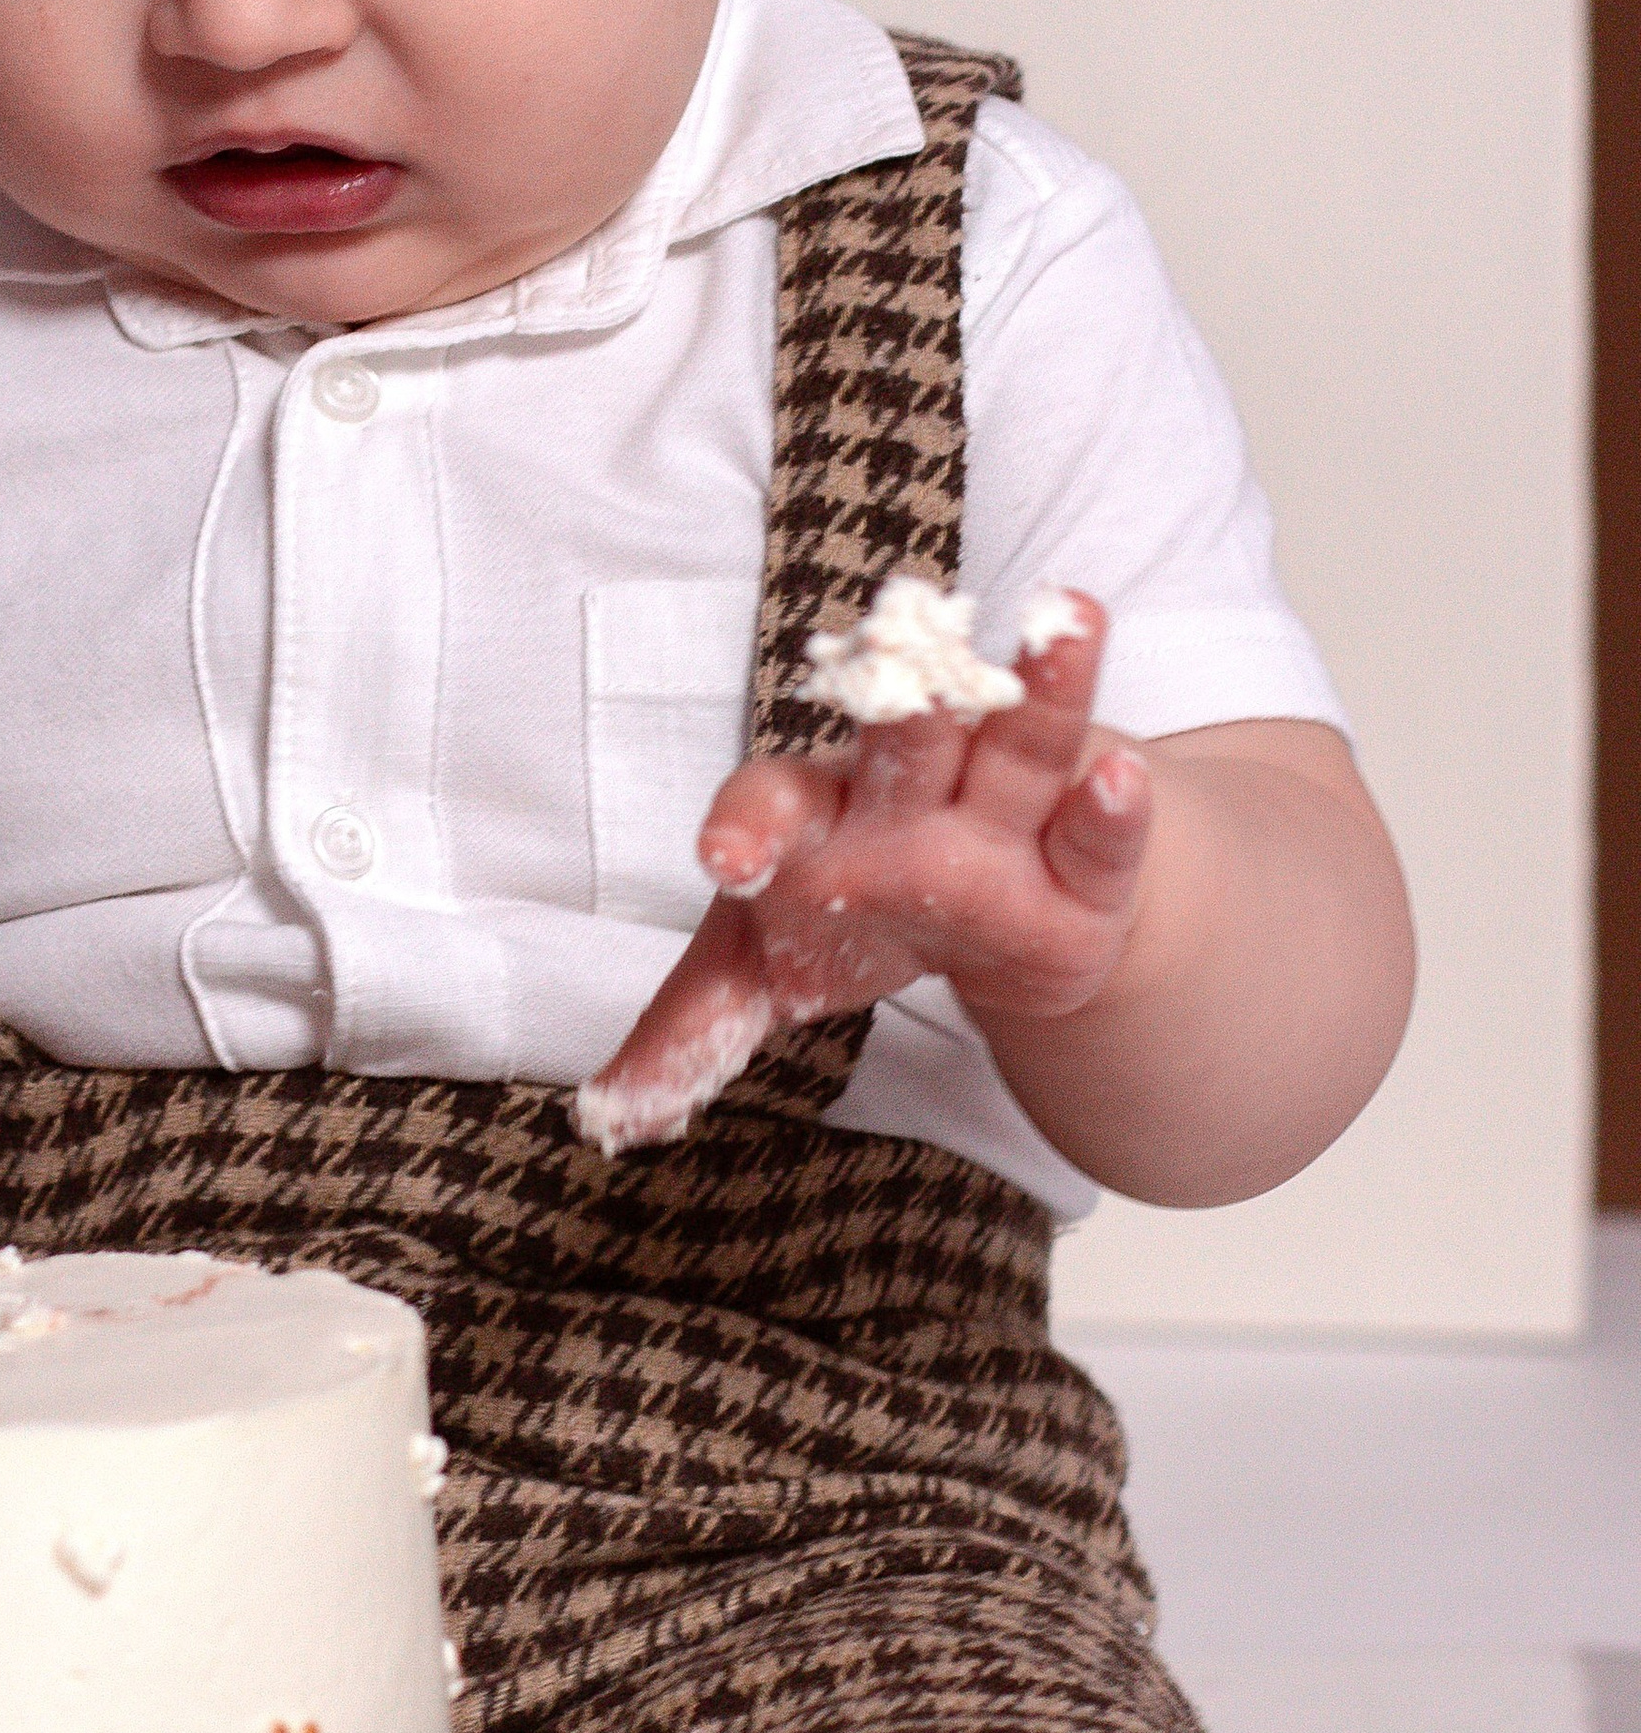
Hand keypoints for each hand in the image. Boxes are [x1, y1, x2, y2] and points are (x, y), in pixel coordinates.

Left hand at [577, 591, 1145, 1151]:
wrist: (982, 922)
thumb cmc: (849, 918)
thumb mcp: (760, 973)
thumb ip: (688, 1028)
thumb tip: (612, 1112)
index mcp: (813, 817)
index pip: (773, 803)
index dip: (749, 823)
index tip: (724, 857)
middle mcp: (907, 798)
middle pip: (907, 740)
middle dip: (905, 702)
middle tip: (897, 655)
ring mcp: (1002, 818)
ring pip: (1021, 743)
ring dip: (1048, 685)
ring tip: (1068, 620)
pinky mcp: (1083, 868)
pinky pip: (1098, 834)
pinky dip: (1112, 807)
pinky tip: (1121, 775)